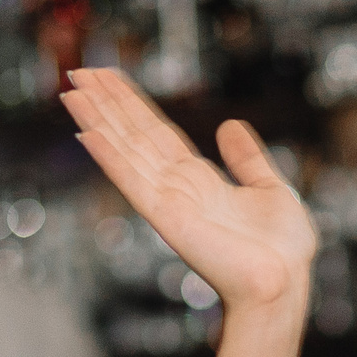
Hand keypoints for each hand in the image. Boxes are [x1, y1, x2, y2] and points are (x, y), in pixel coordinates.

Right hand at [63, 70, 316, 311]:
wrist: (284, 285)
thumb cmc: (282, 252)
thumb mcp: (272, 188)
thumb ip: (249, 158)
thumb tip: (231, 125)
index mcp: (198, 181)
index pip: (155, 132)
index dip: (131, 104)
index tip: (109, 77)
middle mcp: (177, 188)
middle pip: (133, 135)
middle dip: (105, 103)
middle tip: (77, 71)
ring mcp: (168, 202)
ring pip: (125, 151)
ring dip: (96, 120)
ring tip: (72, 91)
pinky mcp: (167, 218)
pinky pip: (133, 181)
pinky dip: (109, 158)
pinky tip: (87, 134)